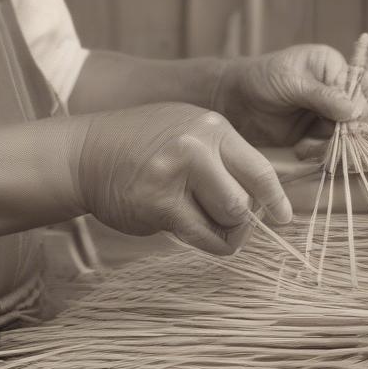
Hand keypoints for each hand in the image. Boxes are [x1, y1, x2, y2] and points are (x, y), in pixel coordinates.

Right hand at [70, 102, 306, 255]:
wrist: (85, 153)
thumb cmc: (140, 144)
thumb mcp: (187, 130)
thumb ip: (222, 155)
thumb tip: (266, 197)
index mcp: (211, 127)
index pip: (260, 168)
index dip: (276, 199)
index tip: (282, 217)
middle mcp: (197, 146)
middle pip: (246, 199)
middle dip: (240, 217)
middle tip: (222, 218)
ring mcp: (176, 175)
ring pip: (229, 219)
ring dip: (221, 230)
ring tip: (199, 219)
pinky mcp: (158, 204)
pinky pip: (202, 237)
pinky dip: (204, 241)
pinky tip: (183, 227)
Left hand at [211, 43, 367, 147]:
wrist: (234, 101)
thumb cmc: (259, 79)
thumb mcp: (290, 81)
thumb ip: (322, 96)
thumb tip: (355, 110)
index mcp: (336, 66)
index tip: (359, 125)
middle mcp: (340, 90)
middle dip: (353, 133)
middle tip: (336, 141)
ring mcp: (331, 114)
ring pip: (353, 137)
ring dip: (333, 146)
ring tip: (305, 146)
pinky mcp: (319, 135)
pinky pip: (334, 149)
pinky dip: (321, 153)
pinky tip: (301, 149)